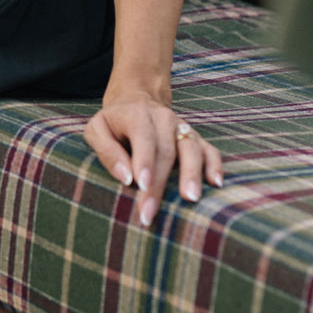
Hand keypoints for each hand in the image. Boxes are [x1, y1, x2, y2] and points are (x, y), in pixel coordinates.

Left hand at [84, 95, 222, 227]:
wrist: (136, 100)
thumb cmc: (113, 123)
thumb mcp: (97, 130)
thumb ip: (107, 151)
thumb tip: (126, 177)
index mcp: (137, 115)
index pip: (144, 138)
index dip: (144, 162)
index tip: (141, 185)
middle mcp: (163, 119)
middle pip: (166, 151)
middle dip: (159, 184)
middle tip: (150, 212)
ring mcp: (182, 127)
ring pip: (191, 148)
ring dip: (192, 174)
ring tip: (191, 198)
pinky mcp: (194, 137)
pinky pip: (209, 150)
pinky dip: (214, 165)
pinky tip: (215, 183)